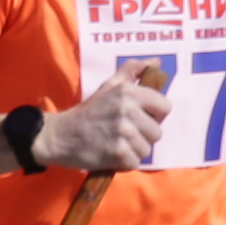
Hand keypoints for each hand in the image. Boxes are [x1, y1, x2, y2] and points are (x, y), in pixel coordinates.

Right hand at [41, 62, 168, 171]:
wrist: (60, 136)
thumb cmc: (89, 112)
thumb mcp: (108, 87)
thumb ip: (132, 72)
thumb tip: (156, 62)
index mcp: (128, 91)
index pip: (165, 106)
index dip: (155, 115)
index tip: (140, 118)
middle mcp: (127, 109)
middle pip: (157, 132)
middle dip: (143, 137)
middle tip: (122, 133)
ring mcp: (123, 131)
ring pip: (147, 149)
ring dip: (133, 151)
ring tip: (114, 143)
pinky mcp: (118, 152)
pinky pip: (135, 162)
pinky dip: (124, 162)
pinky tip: (110, 153)